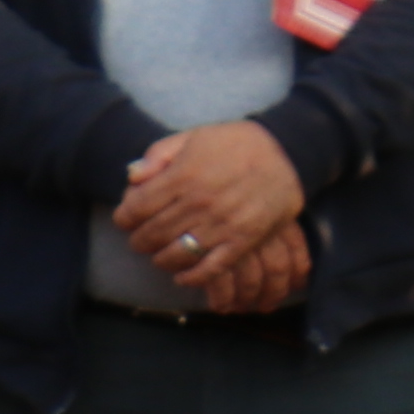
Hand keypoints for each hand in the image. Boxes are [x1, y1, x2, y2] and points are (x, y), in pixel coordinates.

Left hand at [114, 122, 304, 303]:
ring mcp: (223, 224)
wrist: (290, 150)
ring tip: (162, 254)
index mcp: (183, 175)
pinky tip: (183, 275)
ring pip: (176, 255)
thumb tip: (132, 177)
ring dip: (161, 259)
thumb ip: (159, 154)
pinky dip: (192, 277)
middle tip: (142, 238)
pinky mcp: (244, 240)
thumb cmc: (237, 142)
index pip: (135, 209)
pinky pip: (210, 268)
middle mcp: (200, 202)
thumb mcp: (194, 136)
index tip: (127, 218)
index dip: (124, 217)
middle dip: (139, 240)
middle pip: (151, 235)